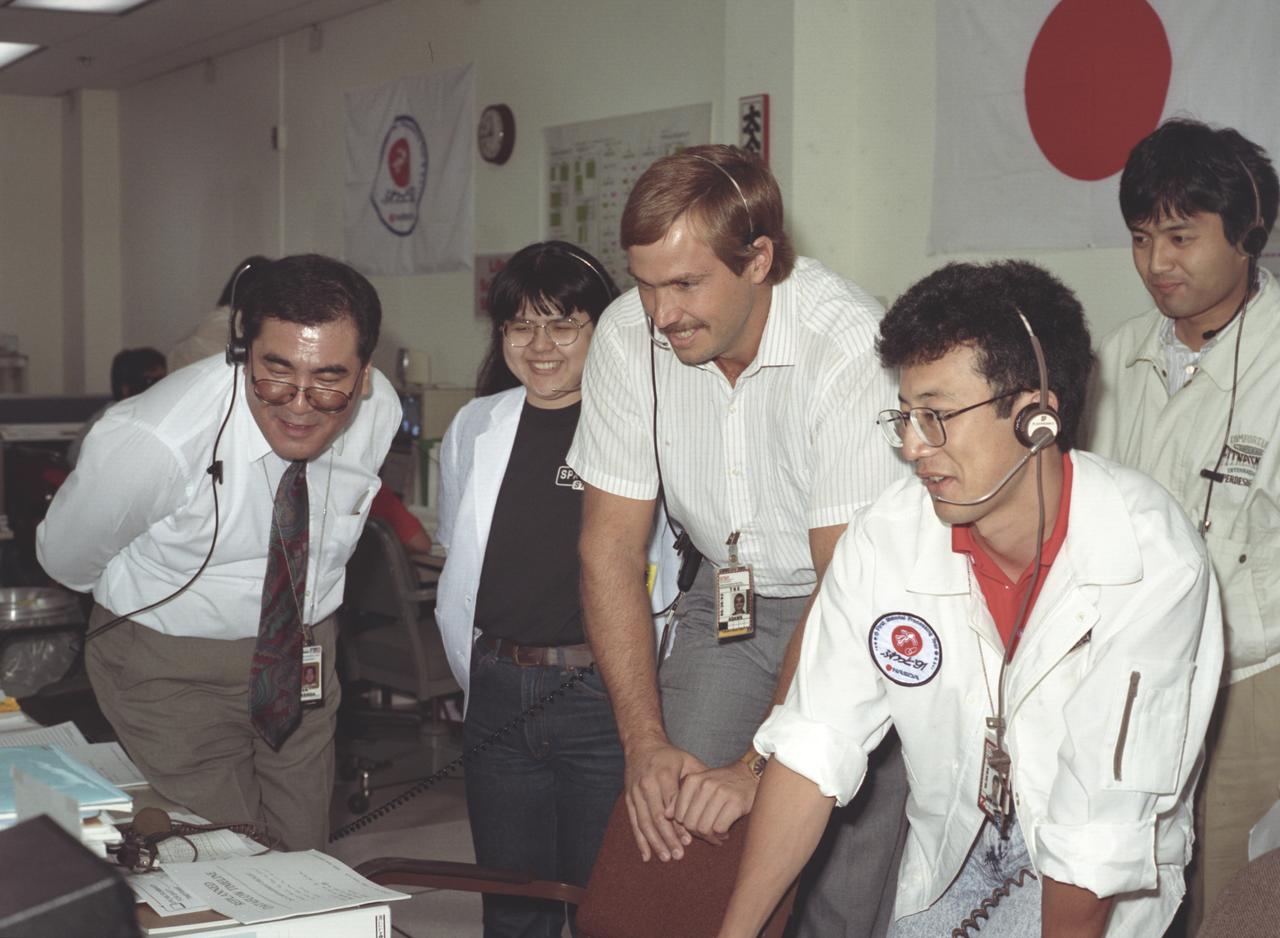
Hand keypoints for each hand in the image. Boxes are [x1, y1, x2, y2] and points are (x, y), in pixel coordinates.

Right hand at [624, 741, 707, 861]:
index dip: (680, 823)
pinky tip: (647, 855)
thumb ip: (700, 778)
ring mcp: (636, 793)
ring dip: (655, 842)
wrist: (641, 746)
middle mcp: (647, 784)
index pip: (672, 803)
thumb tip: (719, 797)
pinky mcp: (629, 799)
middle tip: (679, 854)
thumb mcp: (687, 760)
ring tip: (666, 857)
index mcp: (663, 774)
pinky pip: (634, 822)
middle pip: (657, 816)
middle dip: (668, 837)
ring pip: (644, 822)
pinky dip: (640, 840)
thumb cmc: (670, 756)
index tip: (689, 839)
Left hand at [674, 760, 758, 844]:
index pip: (679, 814)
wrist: (750, 775)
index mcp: (693, 780)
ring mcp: (721, 793)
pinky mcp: (736, 802)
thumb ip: (683, 798)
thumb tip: (666, 815)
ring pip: (704, 828)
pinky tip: (725, 832)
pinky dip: (721, 835)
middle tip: (707, 835)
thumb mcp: (700, 786)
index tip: (695, 828)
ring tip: (716, 835)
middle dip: (698, 834)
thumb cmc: (722, 784)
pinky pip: (719, 828)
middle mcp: (705, 785)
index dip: (685, 826)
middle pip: (690, 823)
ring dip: (710, 837)